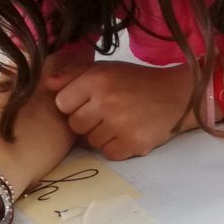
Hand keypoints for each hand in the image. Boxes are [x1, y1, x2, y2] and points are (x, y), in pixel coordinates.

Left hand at [49, 61, 193, 159]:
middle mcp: (107, 101)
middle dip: (86, 121)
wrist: (177, 96)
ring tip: (119, 123)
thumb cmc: (137, 82)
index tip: (88, 101)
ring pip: (90, 142)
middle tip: (105, 114)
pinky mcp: (133, 143)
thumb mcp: (107, 69)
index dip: (73, 104)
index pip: (62, 102)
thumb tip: (47, 84)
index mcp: (98, 79)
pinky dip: (115, 147)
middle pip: (75, 125)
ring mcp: (120, 124)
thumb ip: (75, 74)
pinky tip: (127, 133)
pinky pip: (108, 153)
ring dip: (101, 135)